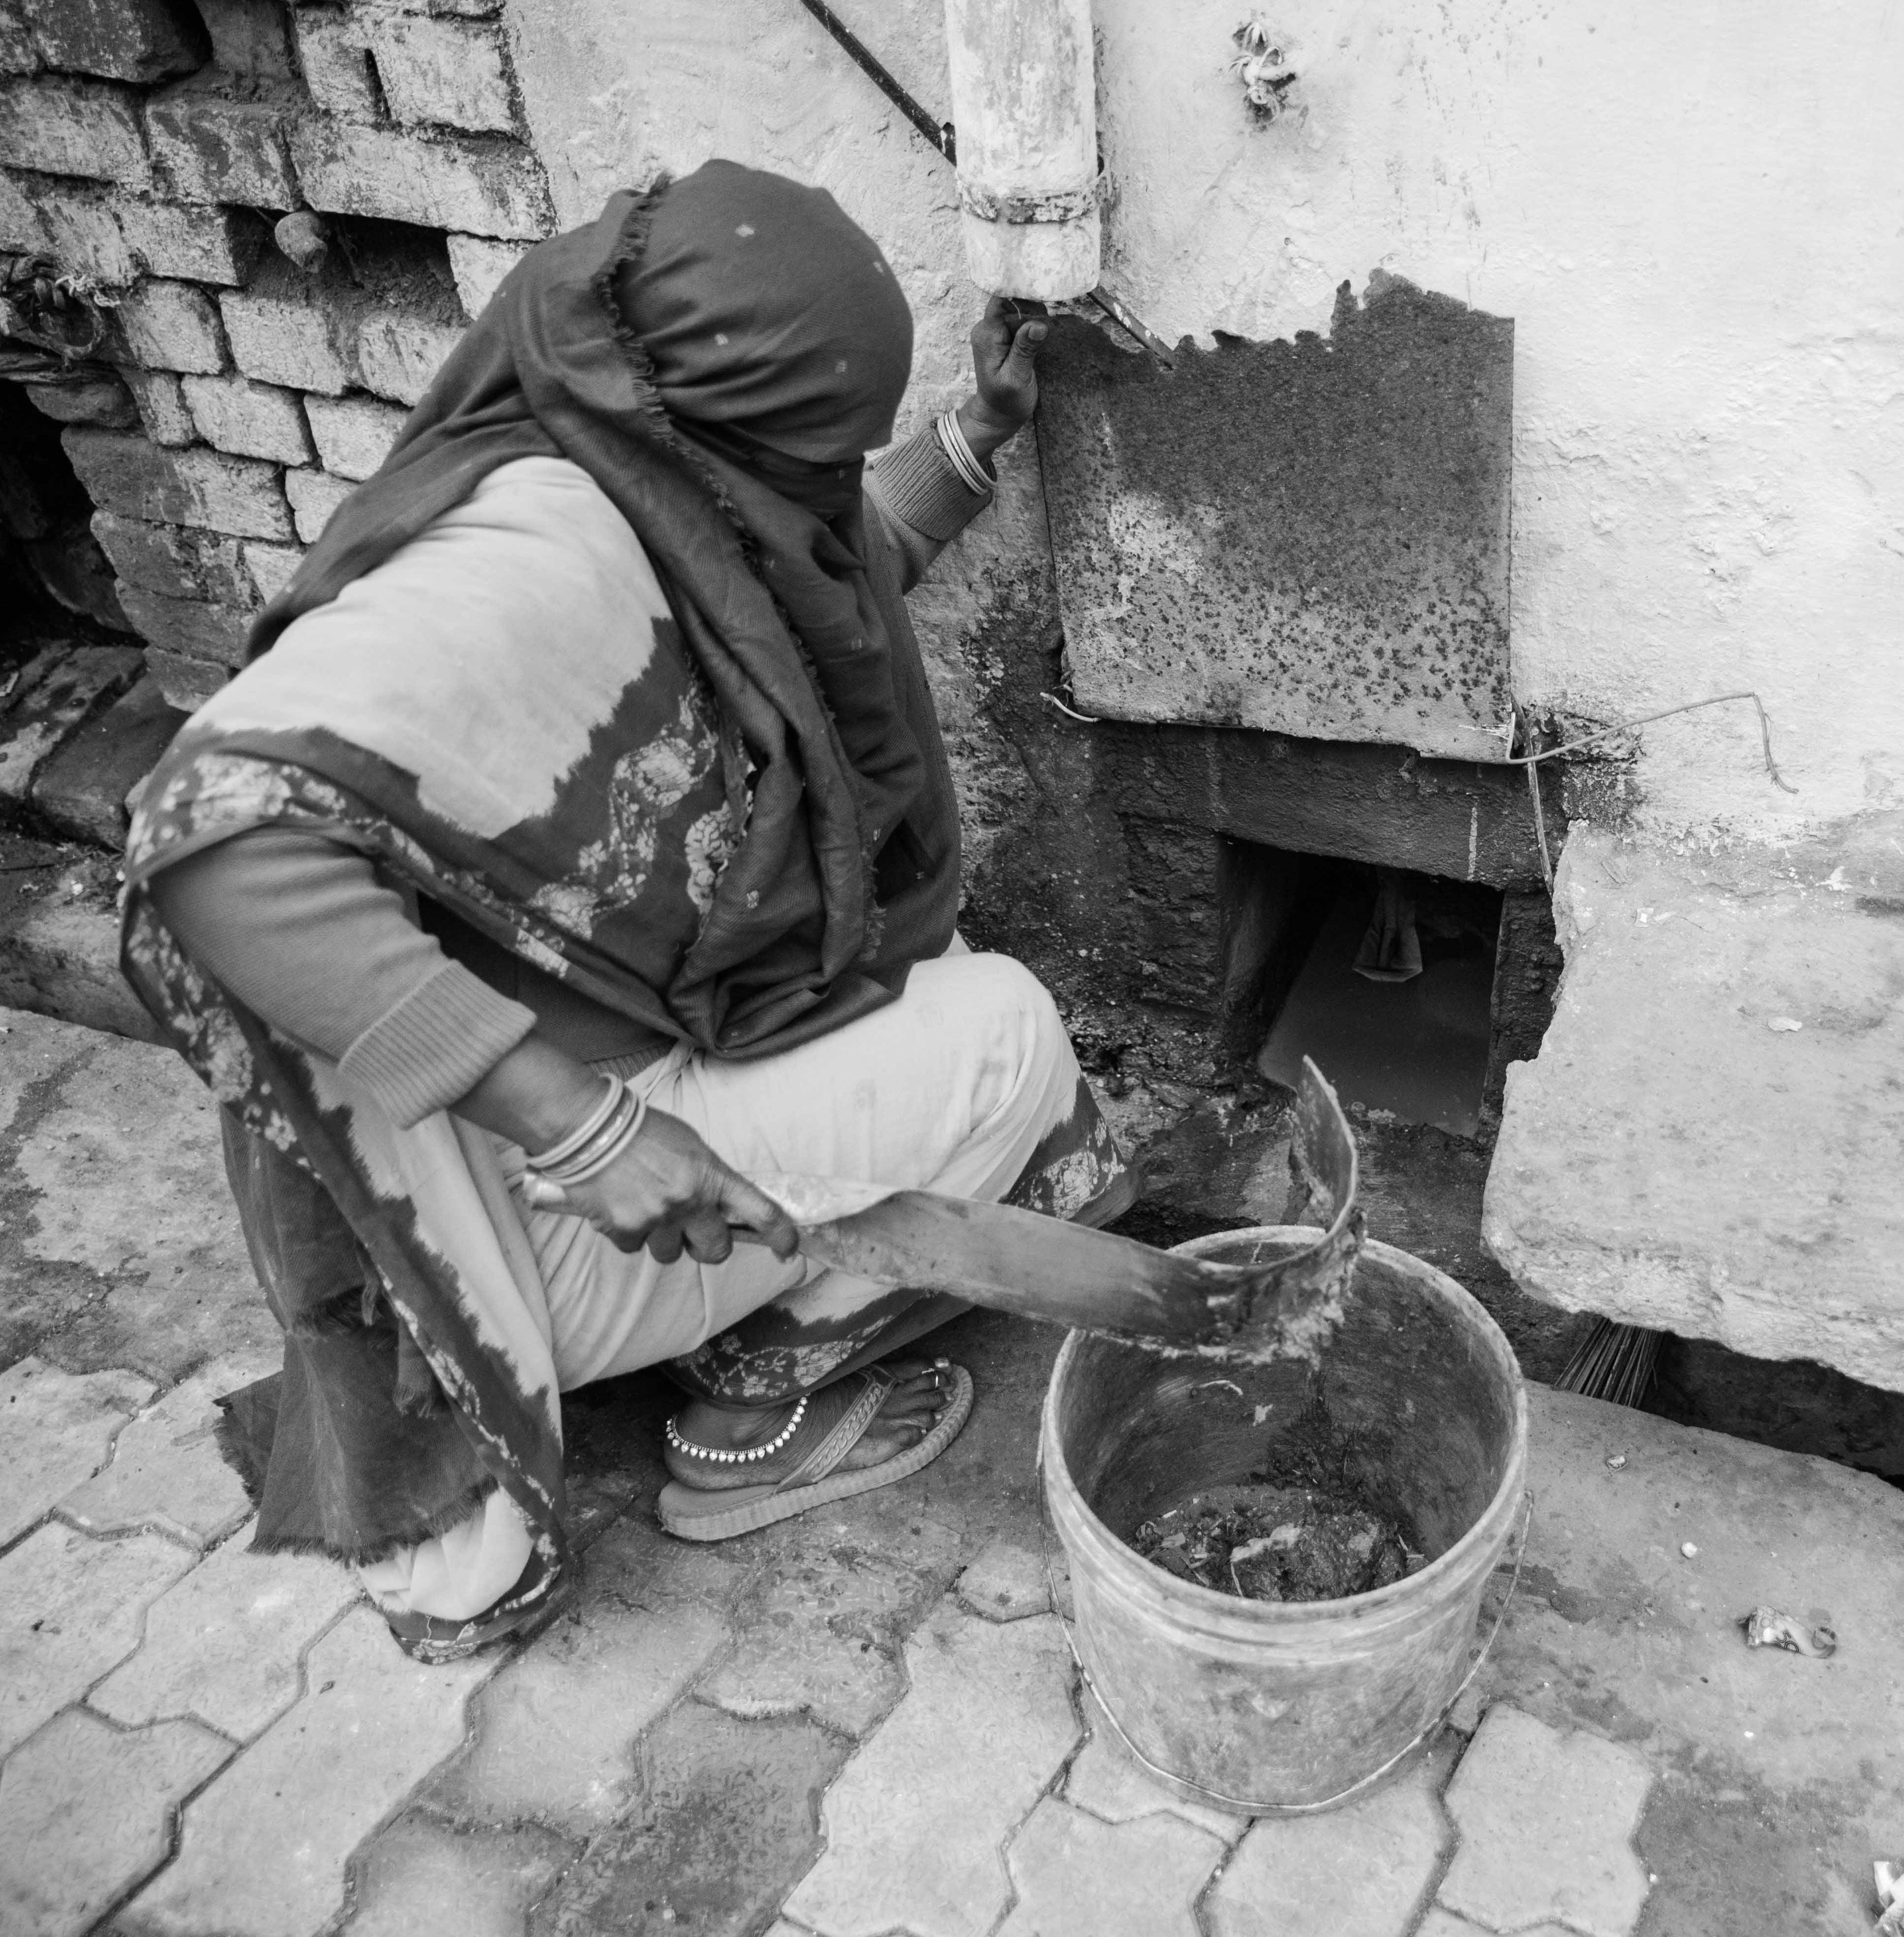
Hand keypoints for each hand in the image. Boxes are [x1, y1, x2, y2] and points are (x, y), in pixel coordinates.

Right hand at [520, 1106, 800, 1265]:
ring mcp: (657, 1218)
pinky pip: (634, 1248)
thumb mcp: (690, 1147)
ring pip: (671, 1253)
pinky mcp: (625, 1229)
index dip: (781, 1235)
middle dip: (707, 1246)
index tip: (787, 1249)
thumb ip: (709, 1177)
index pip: (761, 1211)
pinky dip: (628, 1233)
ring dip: (662, 1239)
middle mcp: (690, 1201)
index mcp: (712, 1175)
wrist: (592, 1128)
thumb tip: (721, 1206)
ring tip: (646, 1208)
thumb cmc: (644, 1131)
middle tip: (693, 1232)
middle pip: (716, 1249)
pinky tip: (620, 1206)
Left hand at [958, 294, 1049, 462]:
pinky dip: (1036, 326)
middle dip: (1033, 310)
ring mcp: (998, 332)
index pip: (1001, 299)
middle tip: (1048, 328)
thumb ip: (1025, 350)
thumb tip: (1038, 325)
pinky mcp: (1008, 338)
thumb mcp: (1017, 378)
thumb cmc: (1006, 401)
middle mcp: (989, 328)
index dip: (1022, 297)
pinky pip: (1023, 322)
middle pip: (1014, 302)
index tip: (1043, 306)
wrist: (998, 415)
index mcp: (987, 335)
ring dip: (1037, 318)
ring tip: (1047, 336)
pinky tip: (1044, 337)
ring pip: (1021, 311)